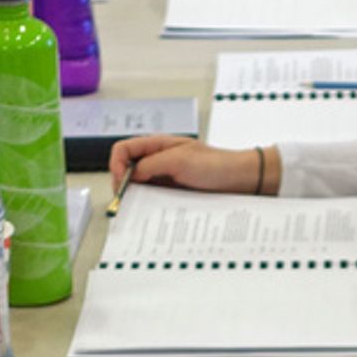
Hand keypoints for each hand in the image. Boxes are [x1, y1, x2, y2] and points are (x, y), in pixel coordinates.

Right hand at [109, 135, 271, 192]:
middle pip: (126, 169)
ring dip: (134, 196)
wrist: (240, 179)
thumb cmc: (215, 164)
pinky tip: (151, 211)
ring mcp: (164, 176)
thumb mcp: (180, 160)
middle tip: (126, 200)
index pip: (122, 149)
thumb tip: (130, 175)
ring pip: (137, 186)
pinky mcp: (171, 191)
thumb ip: (151, 164)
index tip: (120, 182)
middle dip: (121, 183)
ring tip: (137, 207)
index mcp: (156, 145)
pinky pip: (152, 197)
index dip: (115, 164)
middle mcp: (157, 159)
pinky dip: (147, 204)